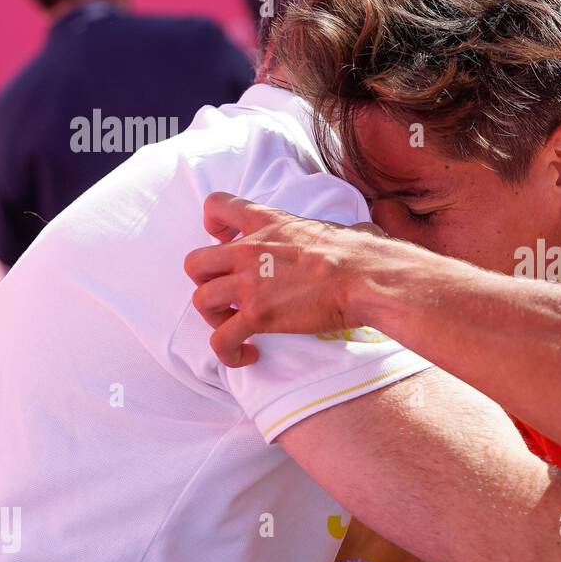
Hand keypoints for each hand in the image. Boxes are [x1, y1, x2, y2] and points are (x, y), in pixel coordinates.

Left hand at [183, 192, 380, 366]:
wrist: (365, 277)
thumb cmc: (360, 253)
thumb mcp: (334, 228)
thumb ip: (331, 232)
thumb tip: (363, 235)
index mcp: (267, 223)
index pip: (217, 206)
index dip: (212, 225)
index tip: (223, 240)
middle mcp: (249, 250)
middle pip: (195, 262)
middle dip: (205, 282)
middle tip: (229, 295)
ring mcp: (249, 283)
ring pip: (201, 299)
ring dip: (214, 317)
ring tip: (236, 327)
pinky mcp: (257, 315)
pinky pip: (221, 339)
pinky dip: (228, 352)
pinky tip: (247, 355)